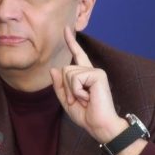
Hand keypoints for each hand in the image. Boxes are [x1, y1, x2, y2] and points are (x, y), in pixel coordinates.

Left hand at [50, 28, 127, 143]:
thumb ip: (59, 86)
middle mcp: (91, 70)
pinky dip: (77, 91)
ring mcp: (95, 71)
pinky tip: (88, 98)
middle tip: (78, 101)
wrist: (100, 126)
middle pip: (65, 69)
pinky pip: (75, 78)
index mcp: (85, 76)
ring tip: (84, 100)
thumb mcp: (67, 101)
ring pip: (68, 73)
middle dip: (66, 88)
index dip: (71, 42)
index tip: (66, 28)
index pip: (77, 56)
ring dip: (71, 91)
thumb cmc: (86, 116)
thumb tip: (54, 69)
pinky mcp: (98, 74)